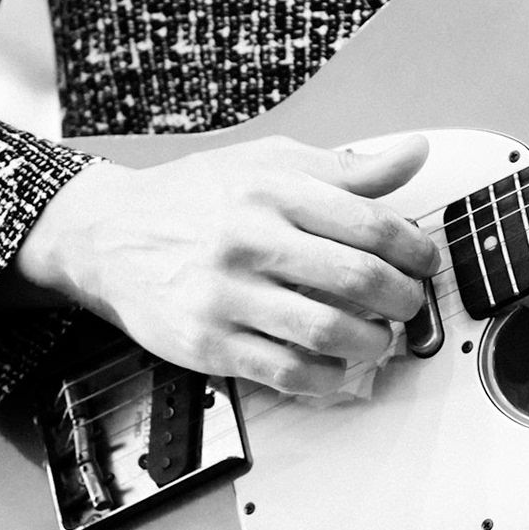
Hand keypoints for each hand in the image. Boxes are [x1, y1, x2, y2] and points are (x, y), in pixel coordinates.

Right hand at [10, 133, 441, 394]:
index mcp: (272, 190)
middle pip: (360, 280)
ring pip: (330, 331)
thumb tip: (414, 153)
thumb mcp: (268, 162)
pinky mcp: (207, 342)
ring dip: (374, 342)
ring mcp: (226, 294)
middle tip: (408, 304)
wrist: (104, 233)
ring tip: (378, 336)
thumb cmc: (195, 197)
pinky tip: (335, 364)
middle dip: (404, 299)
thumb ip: (346, 168)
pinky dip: (327, 376)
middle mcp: (249, 239)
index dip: (415, 250)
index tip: (424, 263)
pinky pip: (287, 372)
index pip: (372, 224)